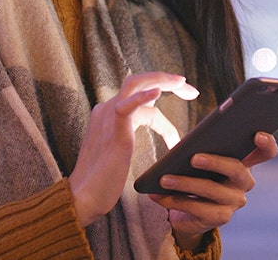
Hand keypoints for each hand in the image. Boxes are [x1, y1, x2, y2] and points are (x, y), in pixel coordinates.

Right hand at [69, 72, 198, 226]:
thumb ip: (131, 137)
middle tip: (192, 90)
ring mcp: (109, 116)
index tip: (186, 97)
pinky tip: (157, 92)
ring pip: (135, 84)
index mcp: (109, 113)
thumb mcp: (120, 151)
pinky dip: (143, 96)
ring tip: (184, 85)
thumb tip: (161, 137)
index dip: (162, 91)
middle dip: (166, 80)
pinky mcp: (114, 129)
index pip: (138, 92)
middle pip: (138, 81)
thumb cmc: (104, 181)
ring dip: (162, 81)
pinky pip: (128, 105)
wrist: (85, 197)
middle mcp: (107, 109)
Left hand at [147, 131, 277, 249]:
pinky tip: (158, 195)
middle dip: (215, 162)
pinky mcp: (220, 218)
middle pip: (237, 169)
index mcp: (244, 162)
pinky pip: (197, 208)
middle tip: (193, 158)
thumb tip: (186, 145)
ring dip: (185, 183)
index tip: (256, 134)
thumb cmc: (194, 175)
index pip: (266, 152)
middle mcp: (244, 182)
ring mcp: (234, 201)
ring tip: (164, 178)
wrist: (186, 211)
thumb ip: (201, 148)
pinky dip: (174, 200)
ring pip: (212, 190)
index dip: (267, 143)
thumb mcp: (199, 159)